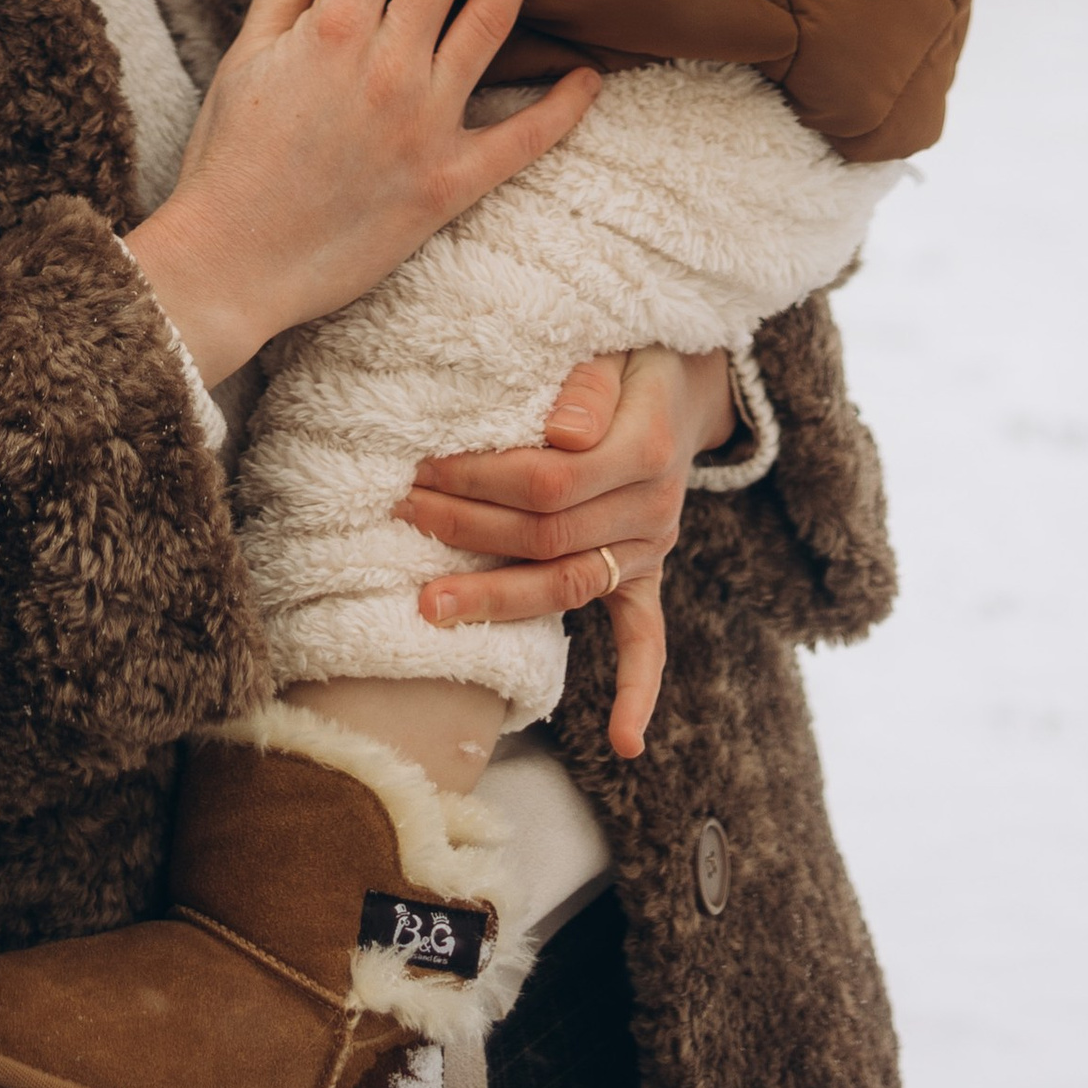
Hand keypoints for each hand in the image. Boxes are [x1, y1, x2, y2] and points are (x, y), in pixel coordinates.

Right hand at [125, 0, 598, 389]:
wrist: (232, 262)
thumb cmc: (229, 157)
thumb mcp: (245, 55)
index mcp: (332, 27)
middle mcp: (388, 65)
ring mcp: (425, 124)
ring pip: (490, 24)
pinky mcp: (449, 184)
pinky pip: (522, 140)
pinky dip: (562, 107)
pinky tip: (589, 73)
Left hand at [396, 346, 735, 759]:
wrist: (683, 379)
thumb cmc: (631, 352)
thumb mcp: (616, 344)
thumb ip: (590, 382)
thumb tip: (560, 431)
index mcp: (644, 445)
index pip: (549, 479)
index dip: (481, 480)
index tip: (423, 470)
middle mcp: (653, 505)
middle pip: (547, 537)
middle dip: (467, 531)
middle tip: (403, 516)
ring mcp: (651, 545)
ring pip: (570, 586)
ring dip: (498, 600)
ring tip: (430, 609)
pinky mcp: (648, 570)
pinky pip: (649, 636)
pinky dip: (639, 689)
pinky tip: (625, 743)